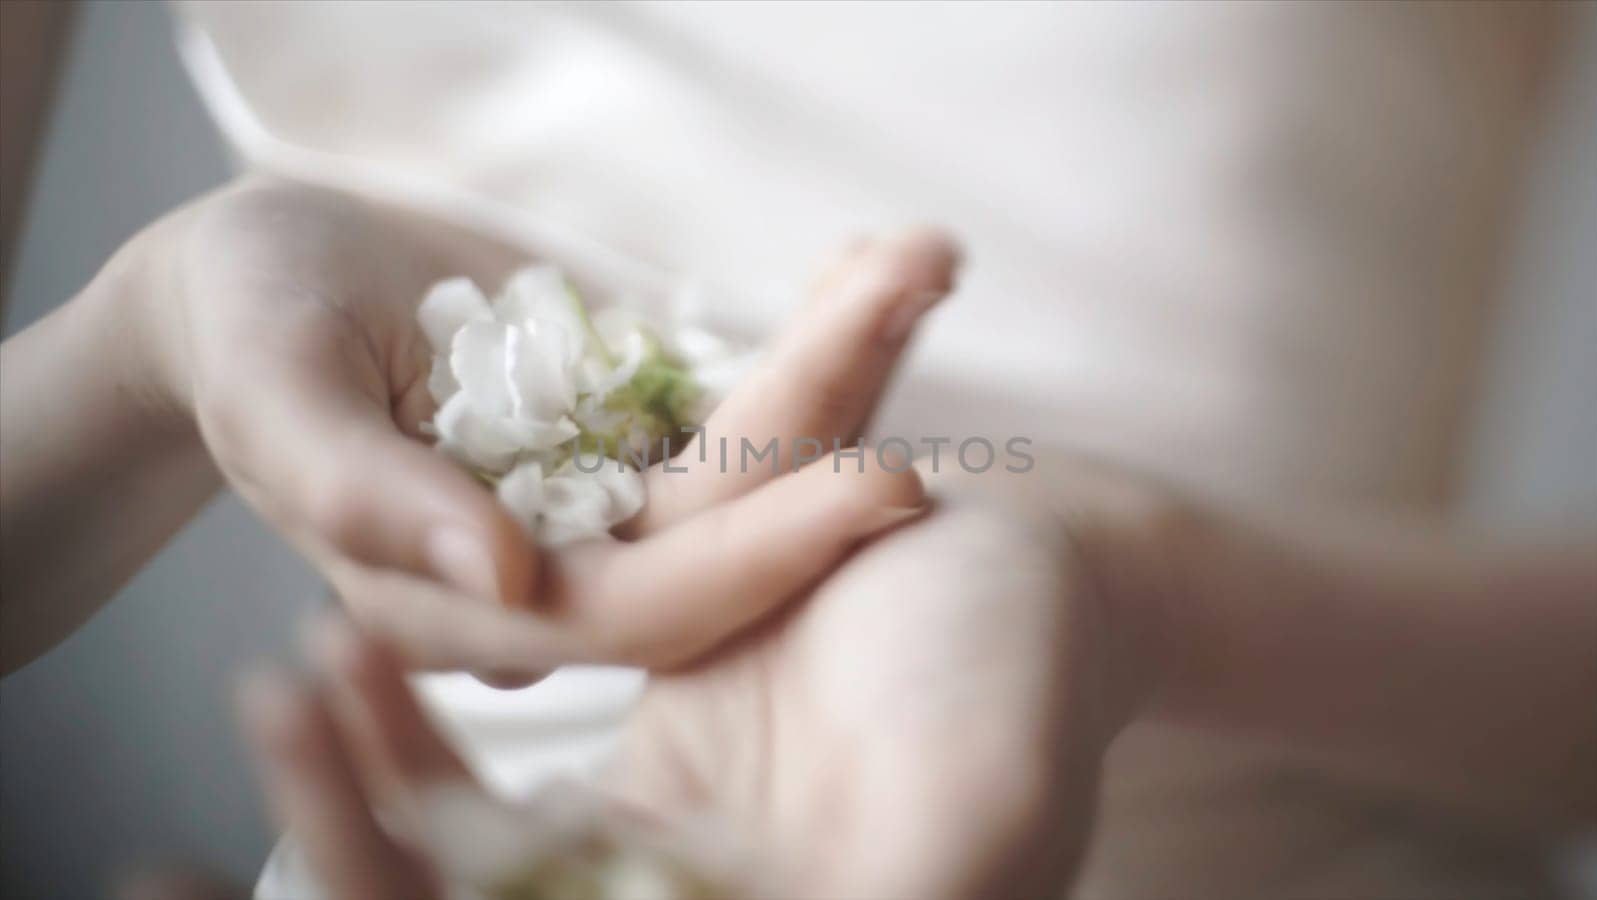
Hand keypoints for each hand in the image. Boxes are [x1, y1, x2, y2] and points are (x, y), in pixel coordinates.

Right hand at [133, 178, 956, 677]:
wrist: (276, 272)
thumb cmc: (249, 322)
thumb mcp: (277, 389)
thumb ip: (364, 494)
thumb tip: (494, 578)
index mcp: (458, 607)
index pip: (631, 614)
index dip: (758, 562)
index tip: (883, 486)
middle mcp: (550, 578)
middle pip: (721, 545)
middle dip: (833, 448)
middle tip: (932, 320)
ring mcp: (601, 510)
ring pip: (747, 474)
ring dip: (841, 372)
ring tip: (920, 262)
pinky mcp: (635, 444)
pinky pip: (738, 407)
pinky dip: (807, 343)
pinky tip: (874, 270)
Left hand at [239, 453, 1188, 897]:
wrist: (1028, 571)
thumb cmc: (1020, 676)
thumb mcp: (974, 808)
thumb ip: (899, 894)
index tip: (340, 841)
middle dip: (359, 850)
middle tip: (276, 716)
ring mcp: (661, 870)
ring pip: (467, 874)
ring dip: (363, 787)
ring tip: (288, 682)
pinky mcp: (642, 792)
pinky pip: (496, 795)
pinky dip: (416, 736)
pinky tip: (347, 649)